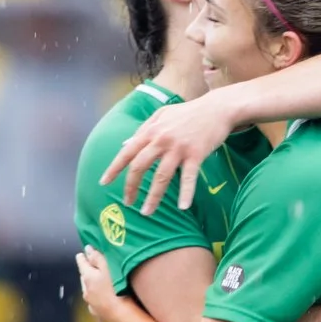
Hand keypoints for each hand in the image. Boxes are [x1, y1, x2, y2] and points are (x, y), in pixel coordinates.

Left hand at [74, 247, 125, 321]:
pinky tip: (107, 308)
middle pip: (85, 281)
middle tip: (91, 270)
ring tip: (100, 289)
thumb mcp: (108, 268)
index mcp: (88, 279)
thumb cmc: (118, 289)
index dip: (82, 258)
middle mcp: (87, 294)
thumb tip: (87, 249)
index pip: (82, 265)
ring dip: (94, 292)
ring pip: (91, 297)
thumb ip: (97, 258)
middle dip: (87, 275)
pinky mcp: (102, 320)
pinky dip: (101, 307)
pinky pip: (100, 312)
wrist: (124, 318)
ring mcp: (94, 309)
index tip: (81, 254)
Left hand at [100, 94, 239, 213]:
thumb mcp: (161, 115)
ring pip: (161, 176)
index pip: (126, 152)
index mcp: (151, 131)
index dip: (114, 168)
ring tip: (147, 212)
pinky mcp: (196, 154)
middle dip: (131, 187)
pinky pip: (189, 178)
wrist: (216, 108)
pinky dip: (186, 193)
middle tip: (128, 203)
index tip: (104, 183)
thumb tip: (124, 144)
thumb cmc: (189, 113)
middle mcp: (161, 140)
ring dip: (153, 197)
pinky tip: (182, 207)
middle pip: (140, 167)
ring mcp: (179, 148)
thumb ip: (142, 129)